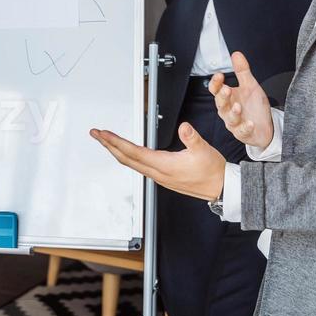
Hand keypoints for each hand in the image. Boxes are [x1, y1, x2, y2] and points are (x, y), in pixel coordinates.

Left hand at [90, 123, 224, 201]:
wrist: (220, 188)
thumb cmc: (212, 171)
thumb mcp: (204, 150)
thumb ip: (192, 138)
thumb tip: (184, 127)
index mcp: (164, 166)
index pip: (133, 152)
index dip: (116, 142)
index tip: (103, 134)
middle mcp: (158, 173)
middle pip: (126, 158)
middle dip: (109, 145)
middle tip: (95, 134)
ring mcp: (159, 176)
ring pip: (131, 163)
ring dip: (116, 151)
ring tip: (106, 140)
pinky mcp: (162, 177)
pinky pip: (138, 166)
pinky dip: (127, 156)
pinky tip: (125, 152)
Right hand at [209, 51, 273, 152]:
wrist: (265, 126)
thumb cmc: (254, 106)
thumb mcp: (250, 86)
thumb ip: (242, 71)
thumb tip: (236, 54)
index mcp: (227, 98)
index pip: (216, 90)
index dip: (215, 83)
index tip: (219, 75)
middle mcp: (228, 110)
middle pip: (220, 104)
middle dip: (222, 97)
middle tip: (226, 89)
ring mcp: (235, 123)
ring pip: (229, 118)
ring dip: (233, 112)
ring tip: (237, 106)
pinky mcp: (243, 133)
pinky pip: (242, 131)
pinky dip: (245, 127)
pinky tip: (249, 123)